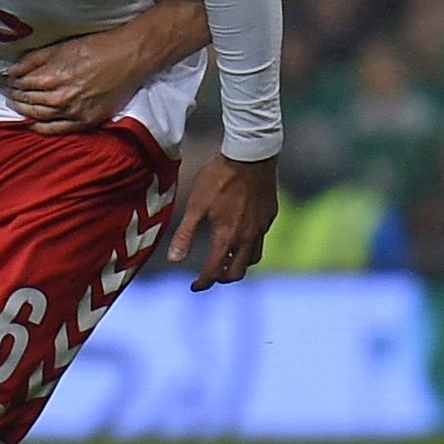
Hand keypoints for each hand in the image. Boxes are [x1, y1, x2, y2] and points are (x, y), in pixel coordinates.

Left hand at [2, 23, 150, 133]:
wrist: (129, 57)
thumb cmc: (97, 47)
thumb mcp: (62, 47)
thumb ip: (34, 60)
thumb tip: (11, 70)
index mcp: (54, 76)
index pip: (23, 84)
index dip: (12, 83)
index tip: (6, 81)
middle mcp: (61, 97)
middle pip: (29, 100)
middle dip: (15, 96)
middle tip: (7, 92)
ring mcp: (74, 111)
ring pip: (39, 115)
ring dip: (24, 110)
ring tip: (16, 104)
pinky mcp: (86, 121)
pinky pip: (58, 129)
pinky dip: (41, 128)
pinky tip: (32, 124)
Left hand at [167, 153, 277, 290]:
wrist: (250, 156)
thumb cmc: (218, 179)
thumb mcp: (195, 206)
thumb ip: (185, 235)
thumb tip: (173, 260)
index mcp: (226, 238)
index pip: (214, 272)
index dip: (202, 283)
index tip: (194, 286)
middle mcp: (246, 238)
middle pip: (237, 272)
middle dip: (222, 278)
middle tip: (211, 275)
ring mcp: (261, 228)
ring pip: (252, 259)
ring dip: (238, 264)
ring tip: (226, 259)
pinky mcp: (269, 216)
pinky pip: (261, 240)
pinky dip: (249, 246)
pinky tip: (241, 235)